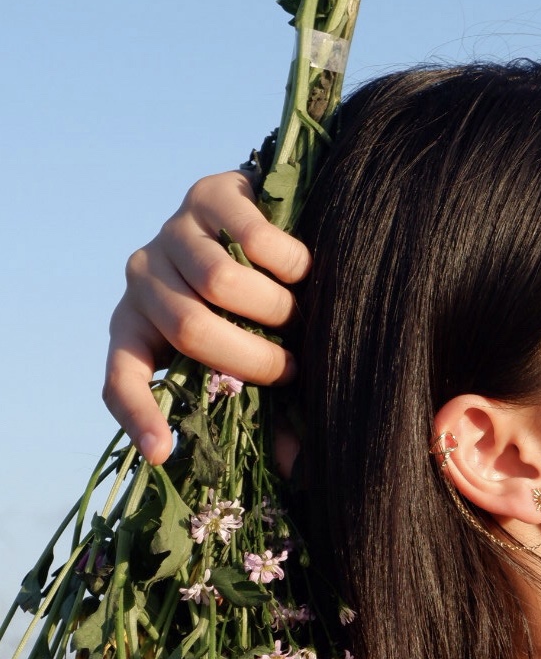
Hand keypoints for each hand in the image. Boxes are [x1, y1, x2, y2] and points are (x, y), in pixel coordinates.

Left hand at [103, 173, 311, 463]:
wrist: (266, 213)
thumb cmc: (254, 304)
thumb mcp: (244, 351)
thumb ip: (259, 402)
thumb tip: (296, 465)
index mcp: (137, 326)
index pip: (119, 379)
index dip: (139, 417)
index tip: (164, 453)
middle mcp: (142, 276)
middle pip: (191, 327)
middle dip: (253, 358)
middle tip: (291, 369)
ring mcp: (171, 231)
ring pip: (223, 281)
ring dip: (276, 310)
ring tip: (297, 317)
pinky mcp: (208, 193)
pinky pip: (256, 239)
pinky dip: (292, 265)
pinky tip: (303, 272)